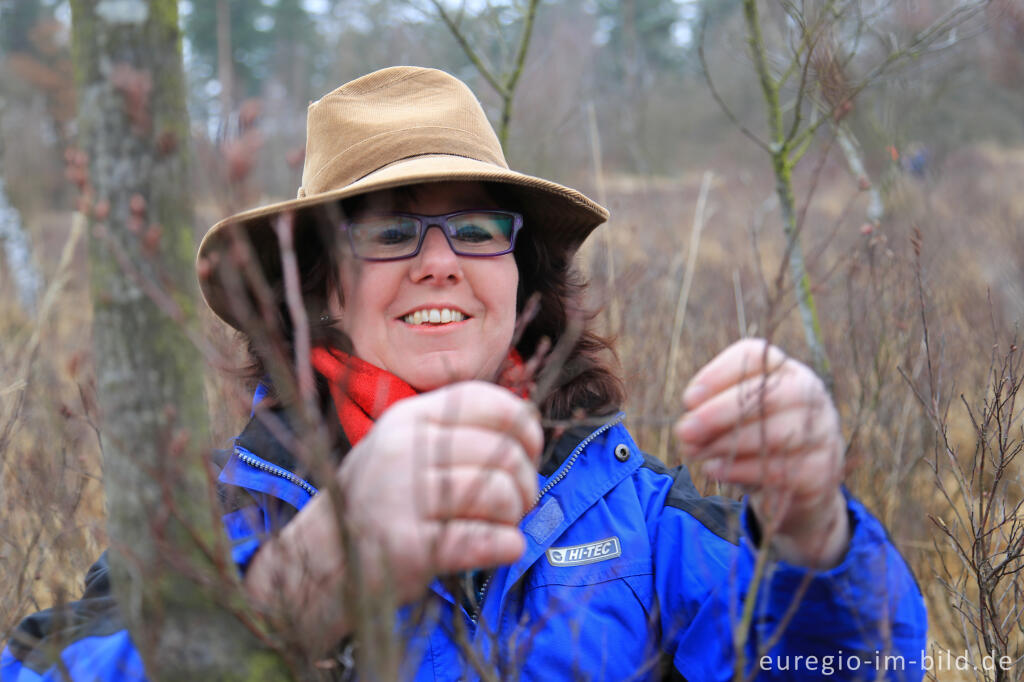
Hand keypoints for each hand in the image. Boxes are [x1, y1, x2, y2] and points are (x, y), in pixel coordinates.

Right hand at [339, 380, 542, 598]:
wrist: (322, 558)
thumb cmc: (379, 501)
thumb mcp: (404, 447)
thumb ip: (455, 433)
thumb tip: (528, 429)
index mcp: (408, 418)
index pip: (485, 400)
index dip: (523, 424)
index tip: (530, 451)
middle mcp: (401, 449)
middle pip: (502, 451)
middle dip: (525, 483)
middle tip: (518, 505)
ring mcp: (400, 496)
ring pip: (499, 493)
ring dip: (515, 516)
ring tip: (502, 526)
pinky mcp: (407, 544)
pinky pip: (482, 539)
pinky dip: (507, 545)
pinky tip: (504, 547)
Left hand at [673, 339, 848, 568]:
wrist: (801, 482)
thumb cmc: (756, 437)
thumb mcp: (732, 417)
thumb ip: (708, 414)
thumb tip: (687, 428)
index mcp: (784, 369)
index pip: (754, 356)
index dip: (717, 374)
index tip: (688, 399)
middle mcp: (809, 392)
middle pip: (765, 395)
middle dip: (717, 413)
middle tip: (684, 430)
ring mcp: (822, 429)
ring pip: (773, 435)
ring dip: (725, 445)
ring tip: (694, 453)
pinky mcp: (822, 469)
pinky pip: (779, 470)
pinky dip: (740, 470)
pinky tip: (715, 469)